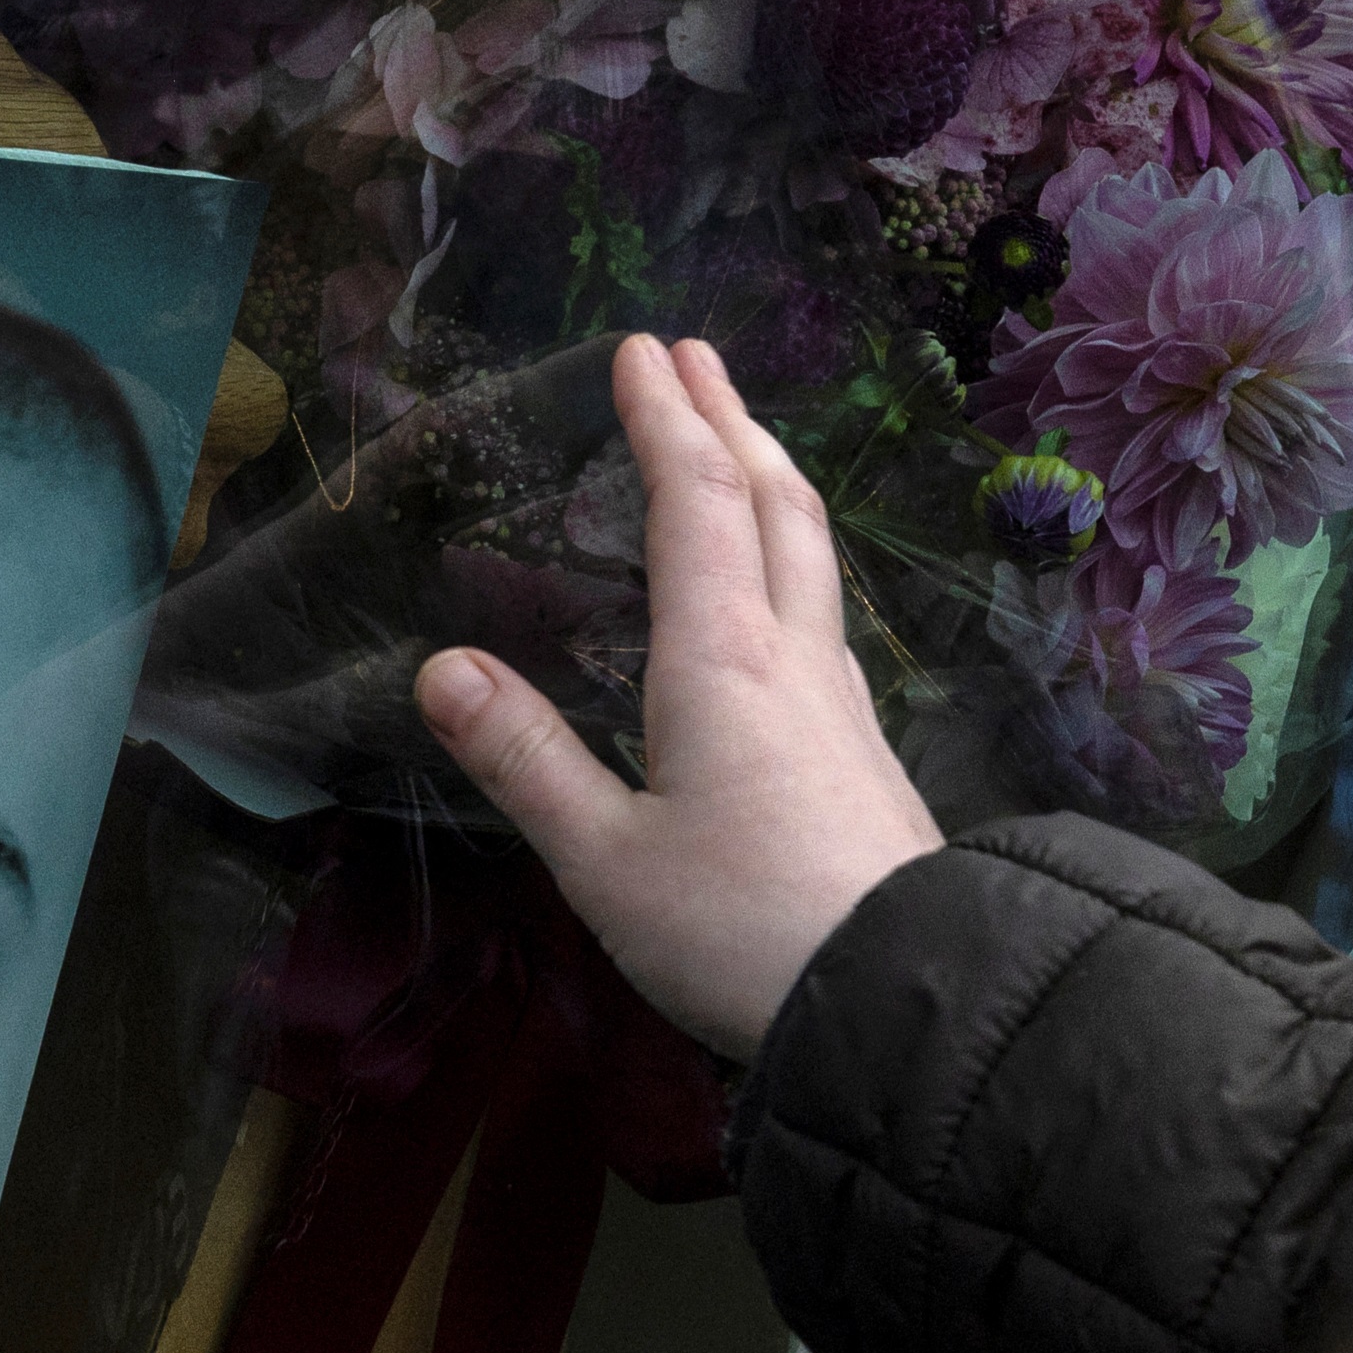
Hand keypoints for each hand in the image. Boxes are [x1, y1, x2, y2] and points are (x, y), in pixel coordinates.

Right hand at [414, 335, 941, 1058]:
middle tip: (695, 357)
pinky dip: (789, 555)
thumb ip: (524, 761)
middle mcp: (793, 660)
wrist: (912, 1003)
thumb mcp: (604, 860)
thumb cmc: (742, 930)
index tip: (638, 349)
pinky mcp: (866, 755)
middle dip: (730, 419)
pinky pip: (822, 613)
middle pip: (776, 505)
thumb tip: (440, 668)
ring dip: (770, 479)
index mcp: (722, 663)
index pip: (695, 505)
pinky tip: (780, 596)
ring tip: (740, 446)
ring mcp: (843, 705)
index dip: (664, 421)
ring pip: (813, 554)